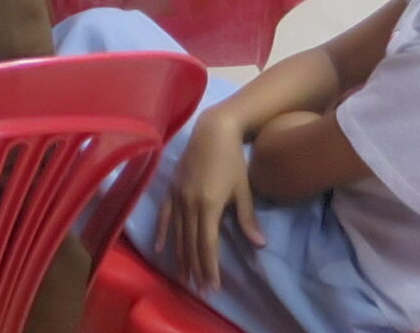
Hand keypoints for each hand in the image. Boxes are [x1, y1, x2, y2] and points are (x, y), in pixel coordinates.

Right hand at [159, 109, 259, 292]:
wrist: (213, 130)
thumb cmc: (232, 159)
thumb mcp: (243, 189)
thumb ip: (247, 218)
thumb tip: (259, 244)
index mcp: (208, 205)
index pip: (207, 244)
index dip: (209, 266)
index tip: (212, 285)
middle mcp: (189, 203)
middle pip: (191, 242)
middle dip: (196, 267)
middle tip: (200, 288)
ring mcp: (178, 195)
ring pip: (178, 233)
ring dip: (181, 256)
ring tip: (184, 277)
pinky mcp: (172, 188)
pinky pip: (165, 215)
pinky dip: (163, 233)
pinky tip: (160, 249)